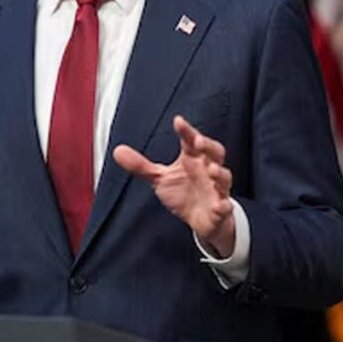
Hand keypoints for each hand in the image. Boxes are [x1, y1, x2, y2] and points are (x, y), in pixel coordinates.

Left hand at [113, 115, 235, 256]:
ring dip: (221, 173)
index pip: (191, 140)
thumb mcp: (160, 178)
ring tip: (213, 171)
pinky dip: (224, 206)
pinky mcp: (220, 209)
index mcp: (193, 159)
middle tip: (198, 142)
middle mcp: (207, 170)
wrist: (200, 220)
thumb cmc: (183, 192)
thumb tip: (117, 151)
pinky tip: (220, 205)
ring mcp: (216, 189)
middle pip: (215, 152)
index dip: (186, 131)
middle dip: (209, 146)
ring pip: (225, 178)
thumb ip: (141, 165)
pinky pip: (225, 207)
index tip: (178, 121)